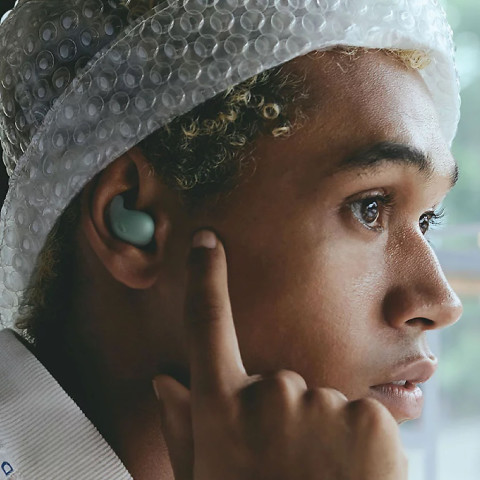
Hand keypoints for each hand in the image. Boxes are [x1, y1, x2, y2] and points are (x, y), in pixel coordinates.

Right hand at [153, 230, 407, 479]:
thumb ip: (183, 429)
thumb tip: (164, 379)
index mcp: (222, 409)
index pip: (206, 326)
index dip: (205, 280)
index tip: (206, 242)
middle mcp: (267, 394)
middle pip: (279, 381)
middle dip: (284, 416)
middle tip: (290, 471)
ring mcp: (319, 402)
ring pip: (321, 401)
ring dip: (321, 434)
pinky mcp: (368, 416)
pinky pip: (360, 415)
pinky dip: (359, 443)